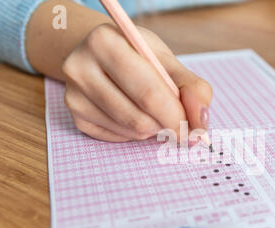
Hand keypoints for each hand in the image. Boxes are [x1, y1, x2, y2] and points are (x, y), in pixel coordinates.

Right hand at [61, 23, 211, 141]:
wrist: (103, 55)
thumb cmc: (139, 56)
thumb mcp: (168, 61)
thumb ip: (192, 89)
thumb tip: (200, 125)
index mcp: (105, 42)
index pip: (149, 92)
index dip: (177, 116)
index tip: (194, 129)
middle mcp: (80, 68)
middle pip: (138, 117)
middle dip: (167, 126)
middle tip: (181, 126)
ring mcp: (74, 95)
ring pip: (130, 130)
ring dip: (152, 128)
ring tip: (154, 111)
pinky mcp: (76, 116)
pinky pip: (117, 137)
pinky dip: (135, 132)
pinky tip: (134, 113)